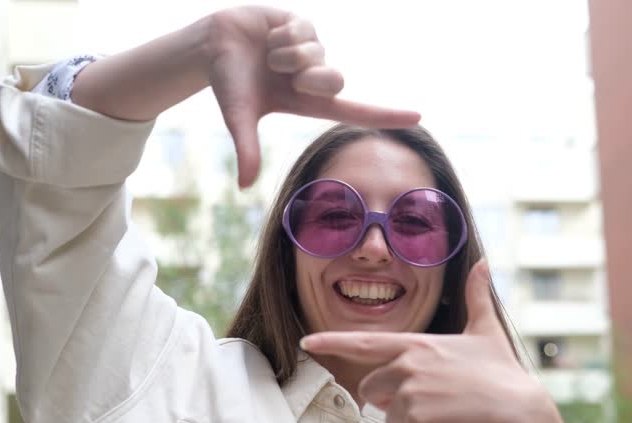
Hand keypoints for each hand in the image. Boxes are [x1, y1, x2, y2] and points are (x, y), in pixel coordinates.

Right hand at [207, 7, 420, 185]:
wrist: (213, 45)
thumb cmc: (228, 83)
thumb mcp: (238, 117)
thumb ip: (247, 149)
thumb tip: (244, 187)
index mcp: (309, 102)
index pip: (355, 111)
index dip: (386, 115)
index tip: (418, 117)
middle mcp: (316, 78)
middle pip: (335, 80)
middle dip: (306, 75)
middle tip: (280, 71)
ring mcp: (313, 51)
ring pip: (316, 53)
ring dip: (285, 54)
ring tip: (267, 54)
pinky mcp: (304, 25)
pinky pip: (304, 30)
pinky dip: (282, 34)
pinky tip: (269, 34)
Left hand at [301, 259, 571, 422]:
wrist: (518, 412)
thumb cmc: (502, 373)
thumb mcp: (486, 330)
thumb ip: (476, 296)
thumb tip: (484, 263)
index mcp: (417, 344)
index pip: (364, 342)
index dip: (332, 341)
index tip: (307, 341)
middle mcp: (408, 366)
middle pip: (371, 388)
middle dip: (391, 399)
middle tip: (428, 400)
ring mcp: (410, 393)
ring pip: (389, 415)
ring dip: (411, 421)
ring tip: (444, 412)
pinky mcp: (417, 421)